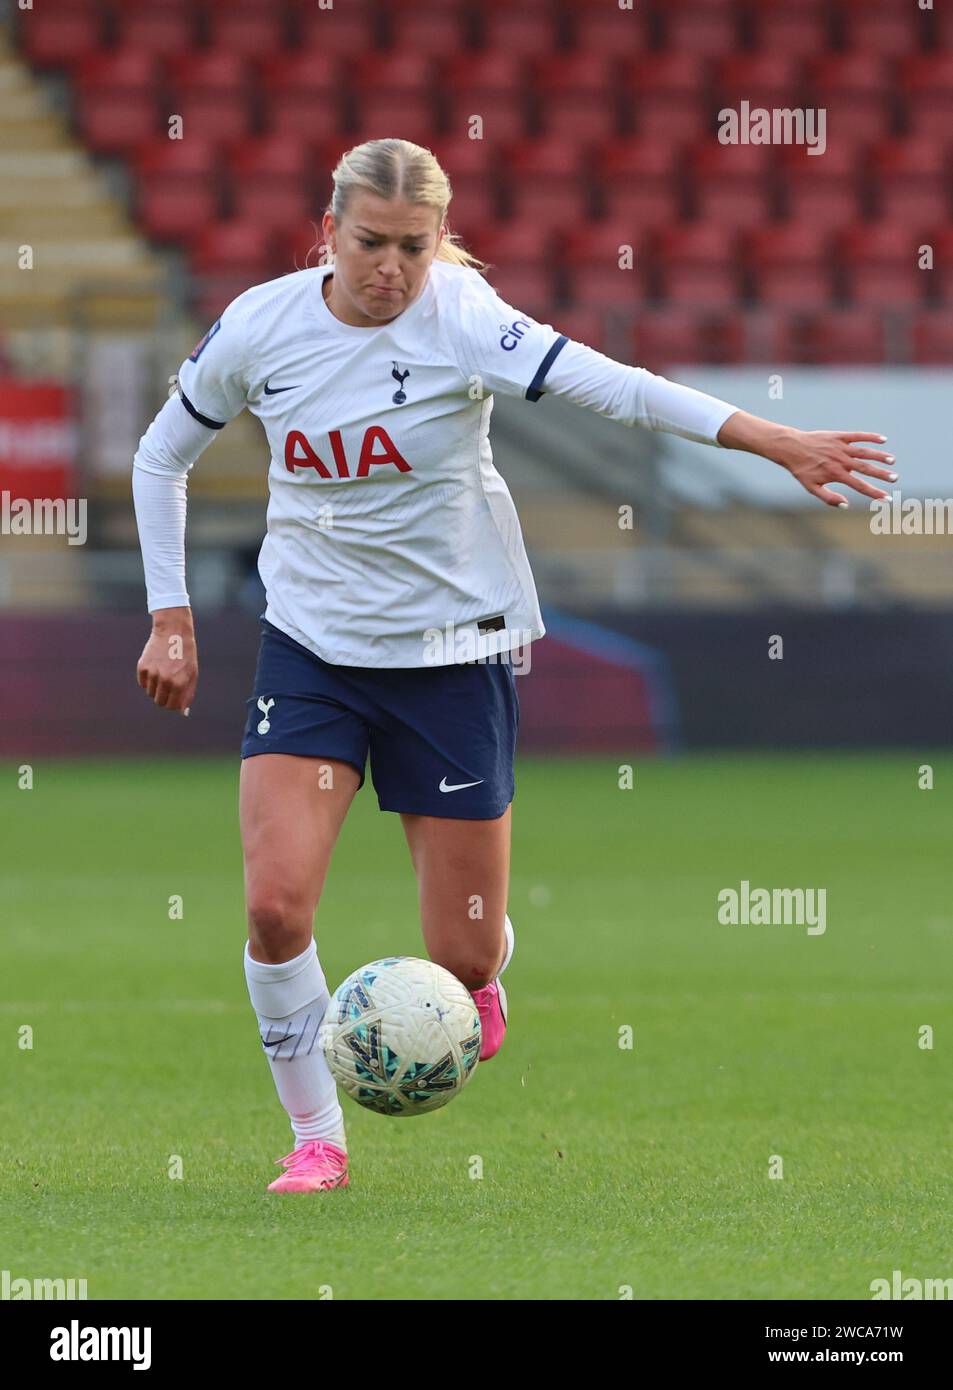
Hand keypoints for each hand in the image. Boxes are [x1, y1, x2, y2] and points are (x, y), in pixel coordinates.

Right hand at [136, 607, 197, 714]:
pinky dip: (148, 680)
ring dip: (156, 688)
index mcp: (180, 683)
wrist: (173, 631)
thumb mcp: (192, 673)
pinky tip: (155, 667)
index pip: (172, 706)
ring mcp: (153, 673)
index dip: (173, 704)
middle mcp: (166, 680)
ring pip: (150, 693)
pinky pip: (142, 683)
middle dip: (163, 698)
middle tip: (167, 687)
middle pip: (159, 702)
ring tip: (163, 674)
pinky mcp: (142, 667)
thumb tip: (182, 712)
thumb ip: (188, 694)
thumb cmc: (185, 654)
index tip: (174, 697)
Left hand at [717, 412, 897, 507]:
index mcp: (836, 474)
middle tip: (895, 479)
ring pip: (865, 451)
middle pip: (866, 468)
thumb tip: (846, 505)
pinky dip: (871, 437)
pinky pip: (858, 436)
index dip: (874, 492)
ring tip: (892, 460)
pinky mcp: (840, 436)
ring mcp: (841, 447)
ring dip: (879, 456)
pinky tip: (883, 440)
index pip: (859, 486)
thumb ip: (829, 498)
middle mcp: (841, 461)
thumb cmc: (801, 470)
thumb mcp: (812, 487)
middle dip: (881, 474)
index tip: (886, 498)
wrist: (791, 448)